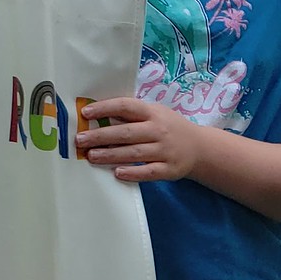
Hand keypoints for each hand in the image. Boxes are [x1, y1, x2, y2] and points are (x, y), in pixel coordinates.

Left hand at [78, 97, 205, 181]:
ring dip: (110, 155)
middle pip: (126, 133)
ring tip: (91, 156)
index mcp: (152, 113)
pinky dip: (133, 173)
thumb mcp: (155, 114)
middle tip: (80, 140)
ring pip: (134, 153)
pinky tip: (117, 173)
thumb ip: (131, 114)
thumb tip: (98, 115)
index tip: (85, 113)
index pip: (126, 106)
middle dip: (100, 136)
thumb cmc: (169, 128)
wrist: (200, 147)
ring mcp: (165, 150)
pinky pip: (149, 172)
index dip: (105, 109)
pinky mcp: (169, 169)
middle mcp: (158, 130)